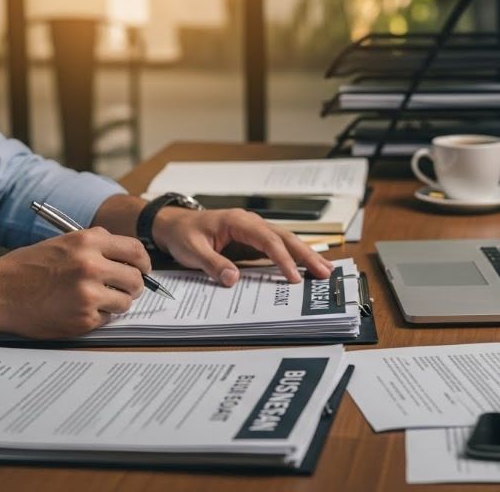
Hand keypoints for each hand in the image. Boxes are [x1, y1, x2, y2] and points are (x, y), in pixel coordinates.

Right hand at [0, 227, 151, 337]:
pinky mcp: (83, 318)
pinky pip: (106, 319)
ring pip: (125, 302)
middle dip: (133, 286)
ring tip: (94, 300)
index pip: (136, 250)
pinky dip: (97, 317)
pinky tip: (76, 310)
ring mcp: (88, 294)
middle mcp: (91, 265)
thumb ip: (96, 246)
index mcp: (88, 241)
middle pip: (136, 279)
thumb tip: (128, 257)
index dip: (143, 262)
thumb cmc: (26, 268)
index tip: (142, 269)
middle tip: (122, 290)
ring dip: (116, 303)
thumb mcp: (63, 243)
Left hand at [151, 207, 333, 285]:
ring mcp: (254, 230)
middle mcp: (250, 222)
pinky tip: (305, 267)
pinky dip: (293, 256)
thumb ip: (213, 264)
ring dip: (305, 255)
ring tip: (324, 270)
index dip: (283, 259)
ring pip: (286, 240)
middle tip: (325, 272)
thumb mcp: (192, 250)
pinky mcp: (253, 240)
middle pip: (285, 237)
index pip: (267, 240)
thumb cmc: (183, 233)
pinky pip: (277, 247)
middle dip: (306, 255)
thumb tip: (233, 279)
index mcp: (237, 221)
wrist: (174, 225)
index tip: (293, 277)